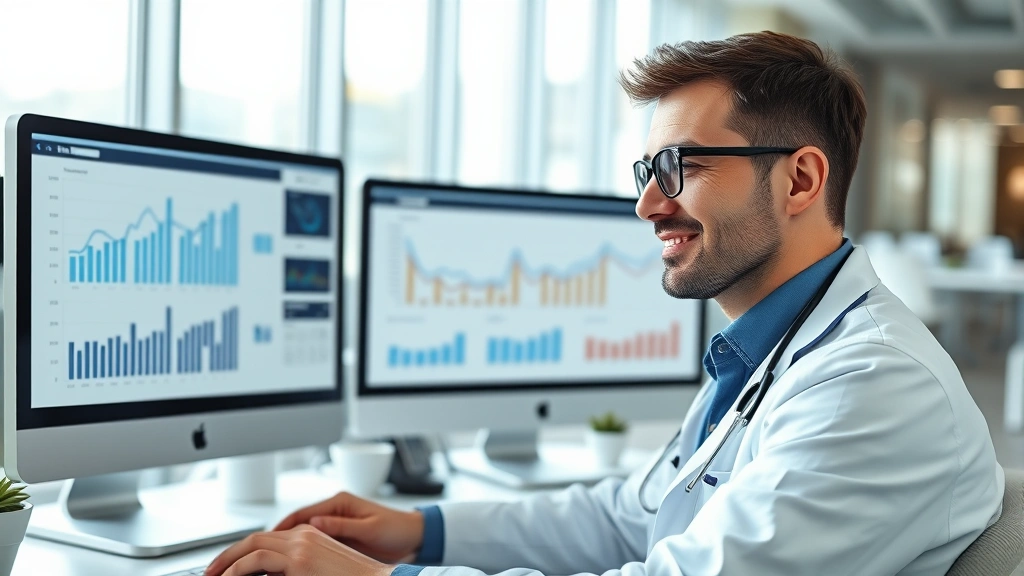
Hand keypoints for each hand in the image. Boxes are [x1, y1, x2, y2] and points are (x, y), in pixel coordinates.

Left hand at [204, 524, 391, 575]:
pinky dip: (237, 568)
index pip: (267, 538)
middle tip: (211, 571)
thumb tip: (270, 575)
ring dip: (227, 562)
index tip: (228, 566)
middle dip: (228, 555)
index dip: (243, 551)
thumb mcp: (321, 569)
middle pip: (255, 538)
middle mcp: (304, 535)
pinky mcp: (300, 560)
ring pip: (252, 545)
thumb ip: (296, 569)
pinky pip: (257, 559)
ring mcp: (301, 545)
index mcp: (310, 535)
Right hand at [273, 491, 424, 563]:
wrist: (413, 537)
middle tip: (258, 552)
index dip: (281, 526)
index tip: (263, 538)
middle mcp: (335, 510)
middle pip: (297, 524)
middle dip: (277, 537)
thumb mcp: (368, 528)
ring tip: (269, 559)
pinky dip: (302, 551)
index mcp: (339, 502)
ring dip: (287, 545)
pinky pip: (315, 543)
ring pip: (303, 535)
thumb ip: (341, 525)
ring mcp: (336, 523)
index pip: (301, 513)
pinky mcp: (340, 536)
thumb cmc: (396, 529)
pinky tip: (292, 563)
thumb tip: (313, 524)